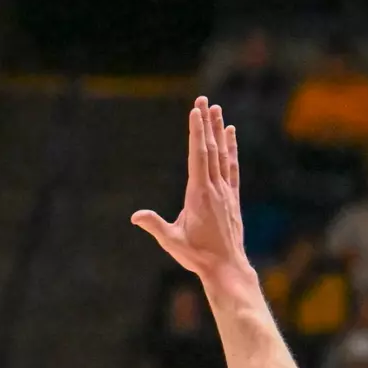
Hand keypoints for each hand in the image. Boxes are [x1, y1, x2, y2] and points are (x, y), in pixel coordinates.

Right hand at [132, 97, 247, 280]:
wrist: (227, 267)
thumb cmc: (198, 256)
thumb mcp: (172, 242)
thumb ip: (155, 226)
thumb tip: (135, 216)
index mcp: (200, 194)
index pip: (198, 156)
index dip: (197, 132)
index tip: (196, 111)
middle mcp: (216, 188)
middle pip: (211, 149)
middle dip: (207, 123)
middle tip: (205, 100)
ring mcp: (226, 191)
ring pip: (223, 154)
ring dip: (219, 131)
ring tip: (218, 110)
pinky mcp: (232, 197)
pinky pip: (232, 166)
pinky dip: (231, 149)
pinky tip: (230, 136)